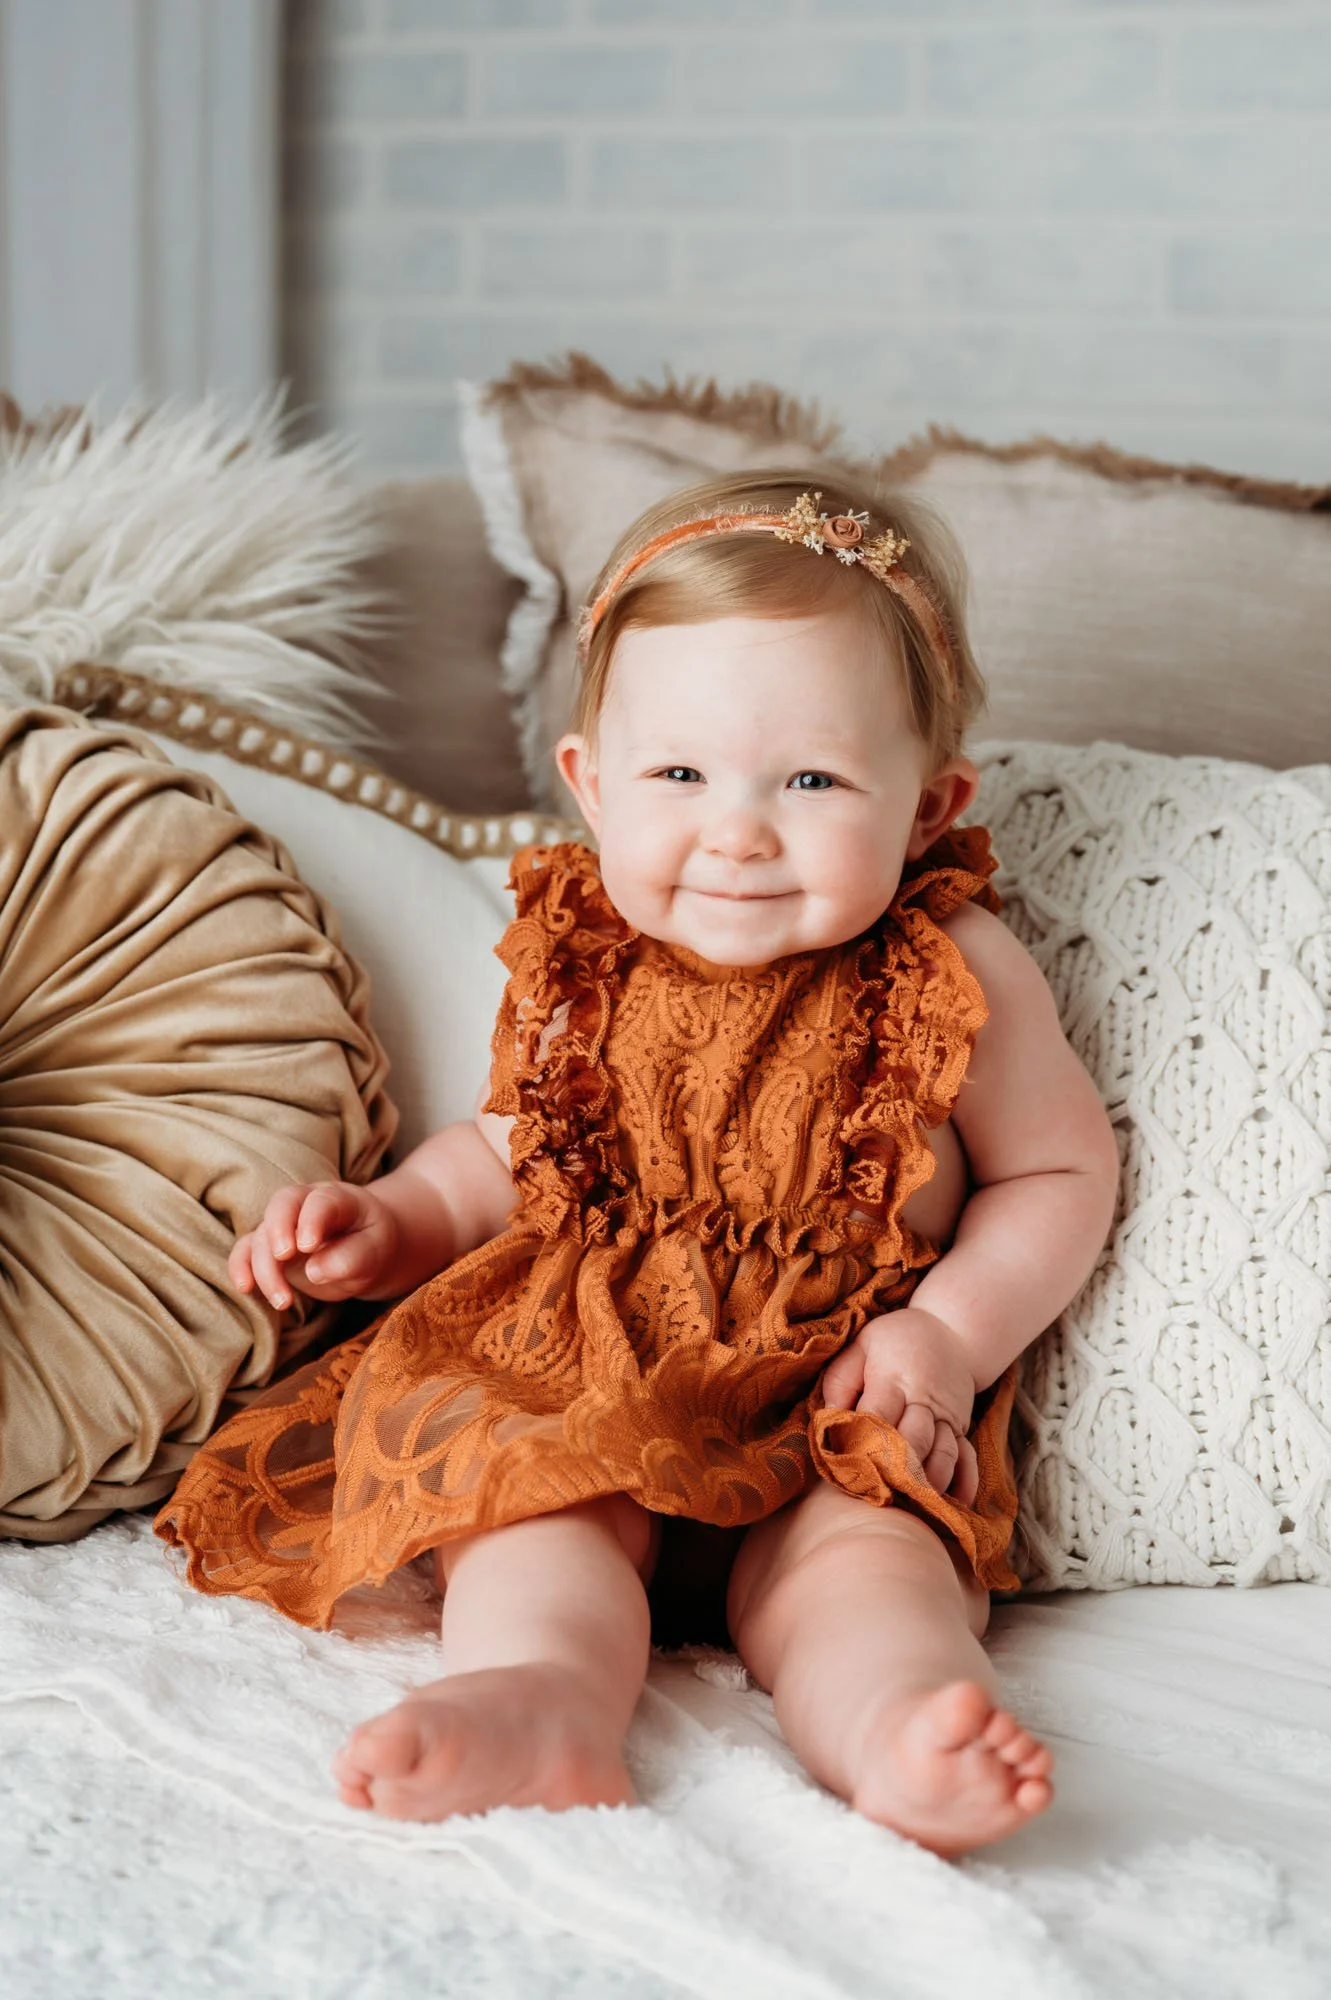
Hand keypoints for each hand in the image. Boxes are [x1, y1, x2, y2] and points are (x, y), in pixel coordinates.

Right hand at [229, 1181, 397, 1308]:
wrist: (366, 1250)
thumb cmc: (373, 1245)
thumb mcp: (376, 1251)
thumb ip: (352, 1257)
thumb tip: (315, 1271)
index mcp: (338, 1198)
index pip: (321, 1201)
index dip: (311, 1219)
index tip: (308, 1246)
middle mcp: (305, 1205)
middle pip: (282, 1206)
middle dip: (278, 1230)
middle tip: (284, 1258)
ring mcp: (283, 1225)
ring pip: (262, 1235)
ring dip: (265, 1268)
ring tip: (283, 1301)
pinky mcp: (269, 1248)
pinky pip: (246, 1251)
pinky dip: (240, 1267)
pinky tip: (244, 1288)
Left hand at [821, 1306, 979, 1503]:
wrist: (950, 1332)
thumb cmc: (893, 1341)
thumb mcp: (861, 1345)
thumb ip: (841, 1380)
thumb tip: (829, 1419)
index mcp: (894, 1377)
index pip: (878, 1414)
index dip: (863, 1441)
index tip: (847, 1467)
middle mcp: (925, 1399)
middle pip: (915, 1439)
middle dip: (897, 1470)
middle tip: (879, 1496)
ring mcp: (948, 1416)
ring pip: (944, 1453)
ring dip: (928, 1482)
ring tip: (910, 1505)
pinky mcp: (963, 1429)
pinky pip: (968, 1458)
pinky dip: (964, 1483)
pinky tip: (953, 1505)